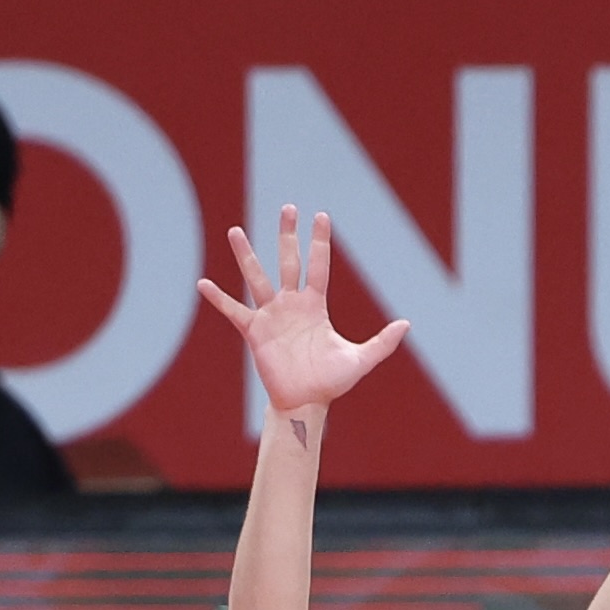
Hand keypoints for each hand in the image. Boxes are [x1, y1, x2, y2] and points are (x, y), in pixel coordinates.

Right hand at [194, 210, 409, 426]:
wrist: (306, 403)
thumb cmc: (331, 382)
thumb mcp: (359, 360)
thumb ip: (382, 343)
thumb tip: (406, 324)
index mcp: (315, 305)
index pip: (318, 266)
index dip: (320, 241)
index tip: (321, 216)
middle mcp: (292, 304)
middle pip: (288, 261)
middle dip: (287, 234)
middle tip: (287, 207)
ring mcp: (271, 315)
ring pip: (256, 278)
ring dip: (246, 255)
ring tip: (235, 230)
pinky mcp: (254, 331)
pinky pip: (233, 311)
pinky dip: (218, 299)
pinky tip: (202, 283)